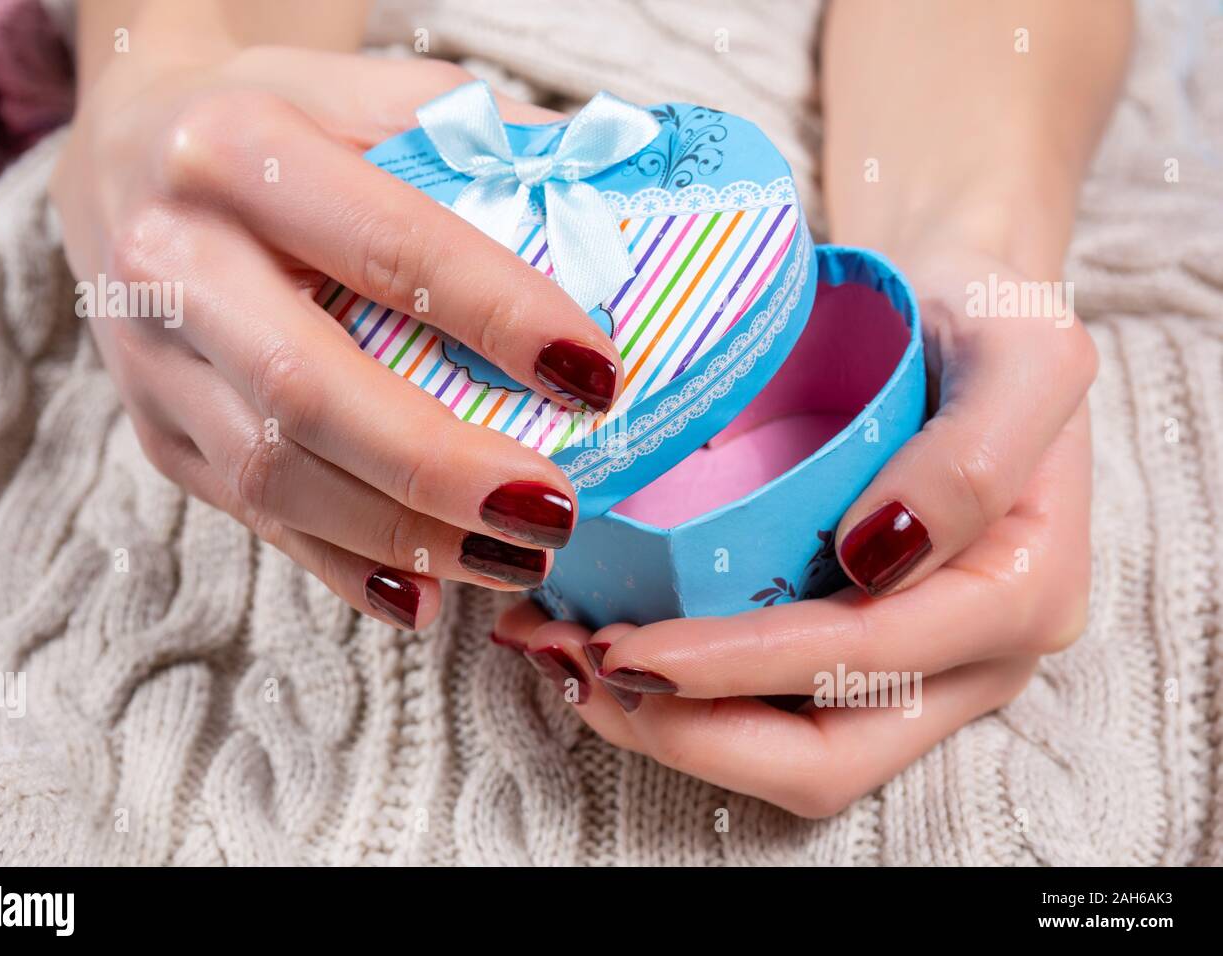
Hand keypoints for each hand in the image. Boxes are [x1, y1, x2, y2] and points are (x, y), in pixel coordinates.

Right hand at [52, 48, 620, 629]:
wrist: (126, 159)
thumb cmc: (273, 123)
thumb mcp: (367, 93)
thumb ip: (480, 140)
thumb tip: (622, 203)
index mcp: (234, 152)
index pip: (386, 247)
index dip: (497, 317)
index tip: (594, 377)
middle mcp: (172, 260)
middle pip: (310, 391)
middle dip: (443, 467)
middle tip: (553, 509)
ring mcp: (150, 360)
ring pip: (278, 478)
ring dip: (409, 536)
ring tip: (518, 557)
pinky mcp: (157, 432)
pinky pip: (255, 519)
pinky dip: (350, 566)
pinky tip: (428, 589)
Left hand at [493, 248, 1096, 817]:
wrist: (954, 302)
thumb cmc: (986, 313)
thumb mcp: (1018, 350)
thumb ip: (973, 458)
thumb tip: (873, 556)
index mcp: (1017, 595)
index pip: (866, 663)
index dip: (742, 669)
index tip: (632, 650)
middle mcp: (969, 656)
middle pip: (825, 760)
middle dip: (692, 733)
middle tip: (583, 669)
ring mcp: (907, 663)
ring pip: (783, 751)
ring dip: (666, 724)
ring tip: (563, 656)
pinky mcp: (848, 645)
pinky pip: (762, 706)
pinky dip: (673, 691)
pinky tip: (593, 638)